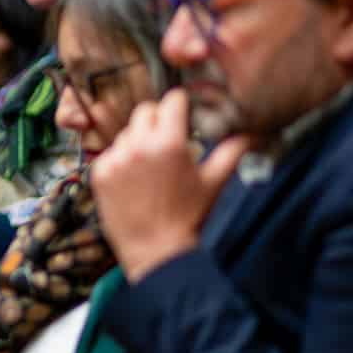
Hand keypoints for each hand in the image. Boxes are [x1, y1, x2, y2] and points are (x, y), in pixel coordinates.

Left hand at [92, 90, 248, 282]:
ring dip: (138, 141)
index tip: (182, 113)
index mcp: (169, 143)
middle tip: (168, 141)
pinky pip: (110, 153)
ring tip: (152, 166)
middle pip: (145, 112)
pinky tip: (134, 180)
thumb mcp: (214, 183)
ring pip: (126, 133)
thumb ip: (233, 152)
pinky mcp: (99, 174)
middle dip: (158, 121)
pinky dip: (121, 160)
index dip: (180, 105)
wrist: (156, 251)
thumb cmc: (189, 218)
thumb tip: (252, 134)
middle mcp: (138, 146)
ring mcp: (115, 160)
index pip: (171, 101)